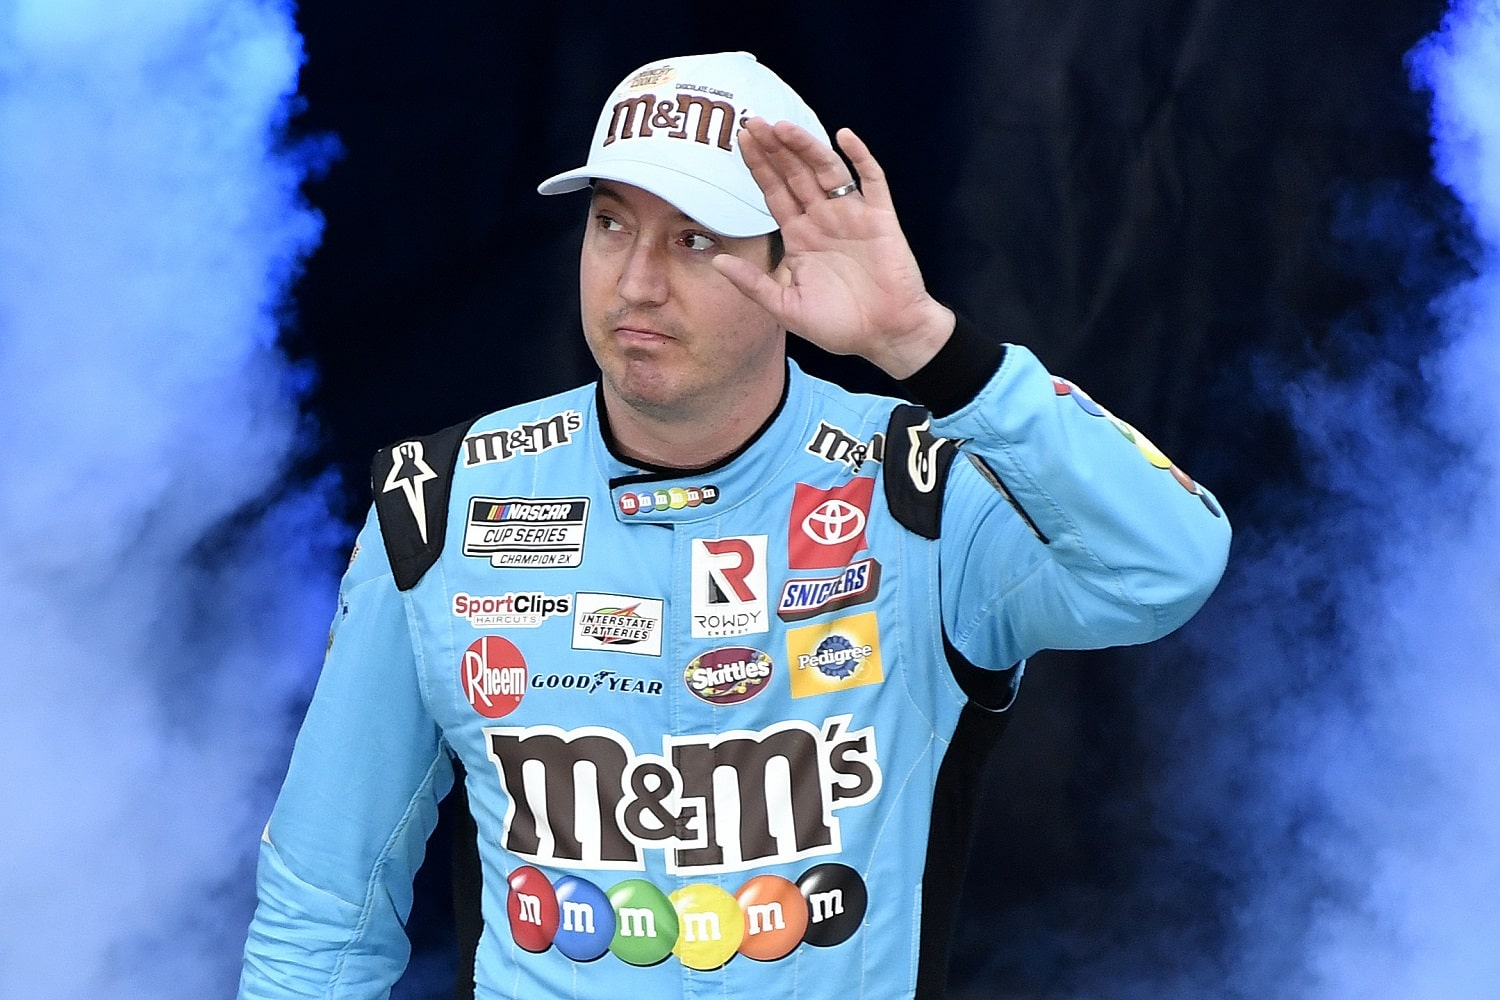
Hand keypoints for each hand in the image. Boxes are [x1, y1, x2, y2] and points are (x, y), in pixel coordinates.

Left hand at [713, 118, 954, 378]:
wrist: (886, 336)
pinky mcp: (880, 219)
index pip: (775, 192)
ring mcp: (852, 215)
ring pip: (826, 171)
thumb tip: (716, 262)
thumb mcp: (786, 307)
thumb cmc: (838, 325)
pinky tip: (844, 137)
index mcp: (800, 236)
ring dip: (806, 148)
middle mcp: (824, 219)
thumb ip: (753, 284)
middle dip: (775, 149)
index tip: (741, 140)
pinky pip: (872, 181)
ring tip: (783, 127)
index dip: (759, 167)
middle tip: (753, 121)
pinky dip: (860, 157)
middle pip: (795, 174)